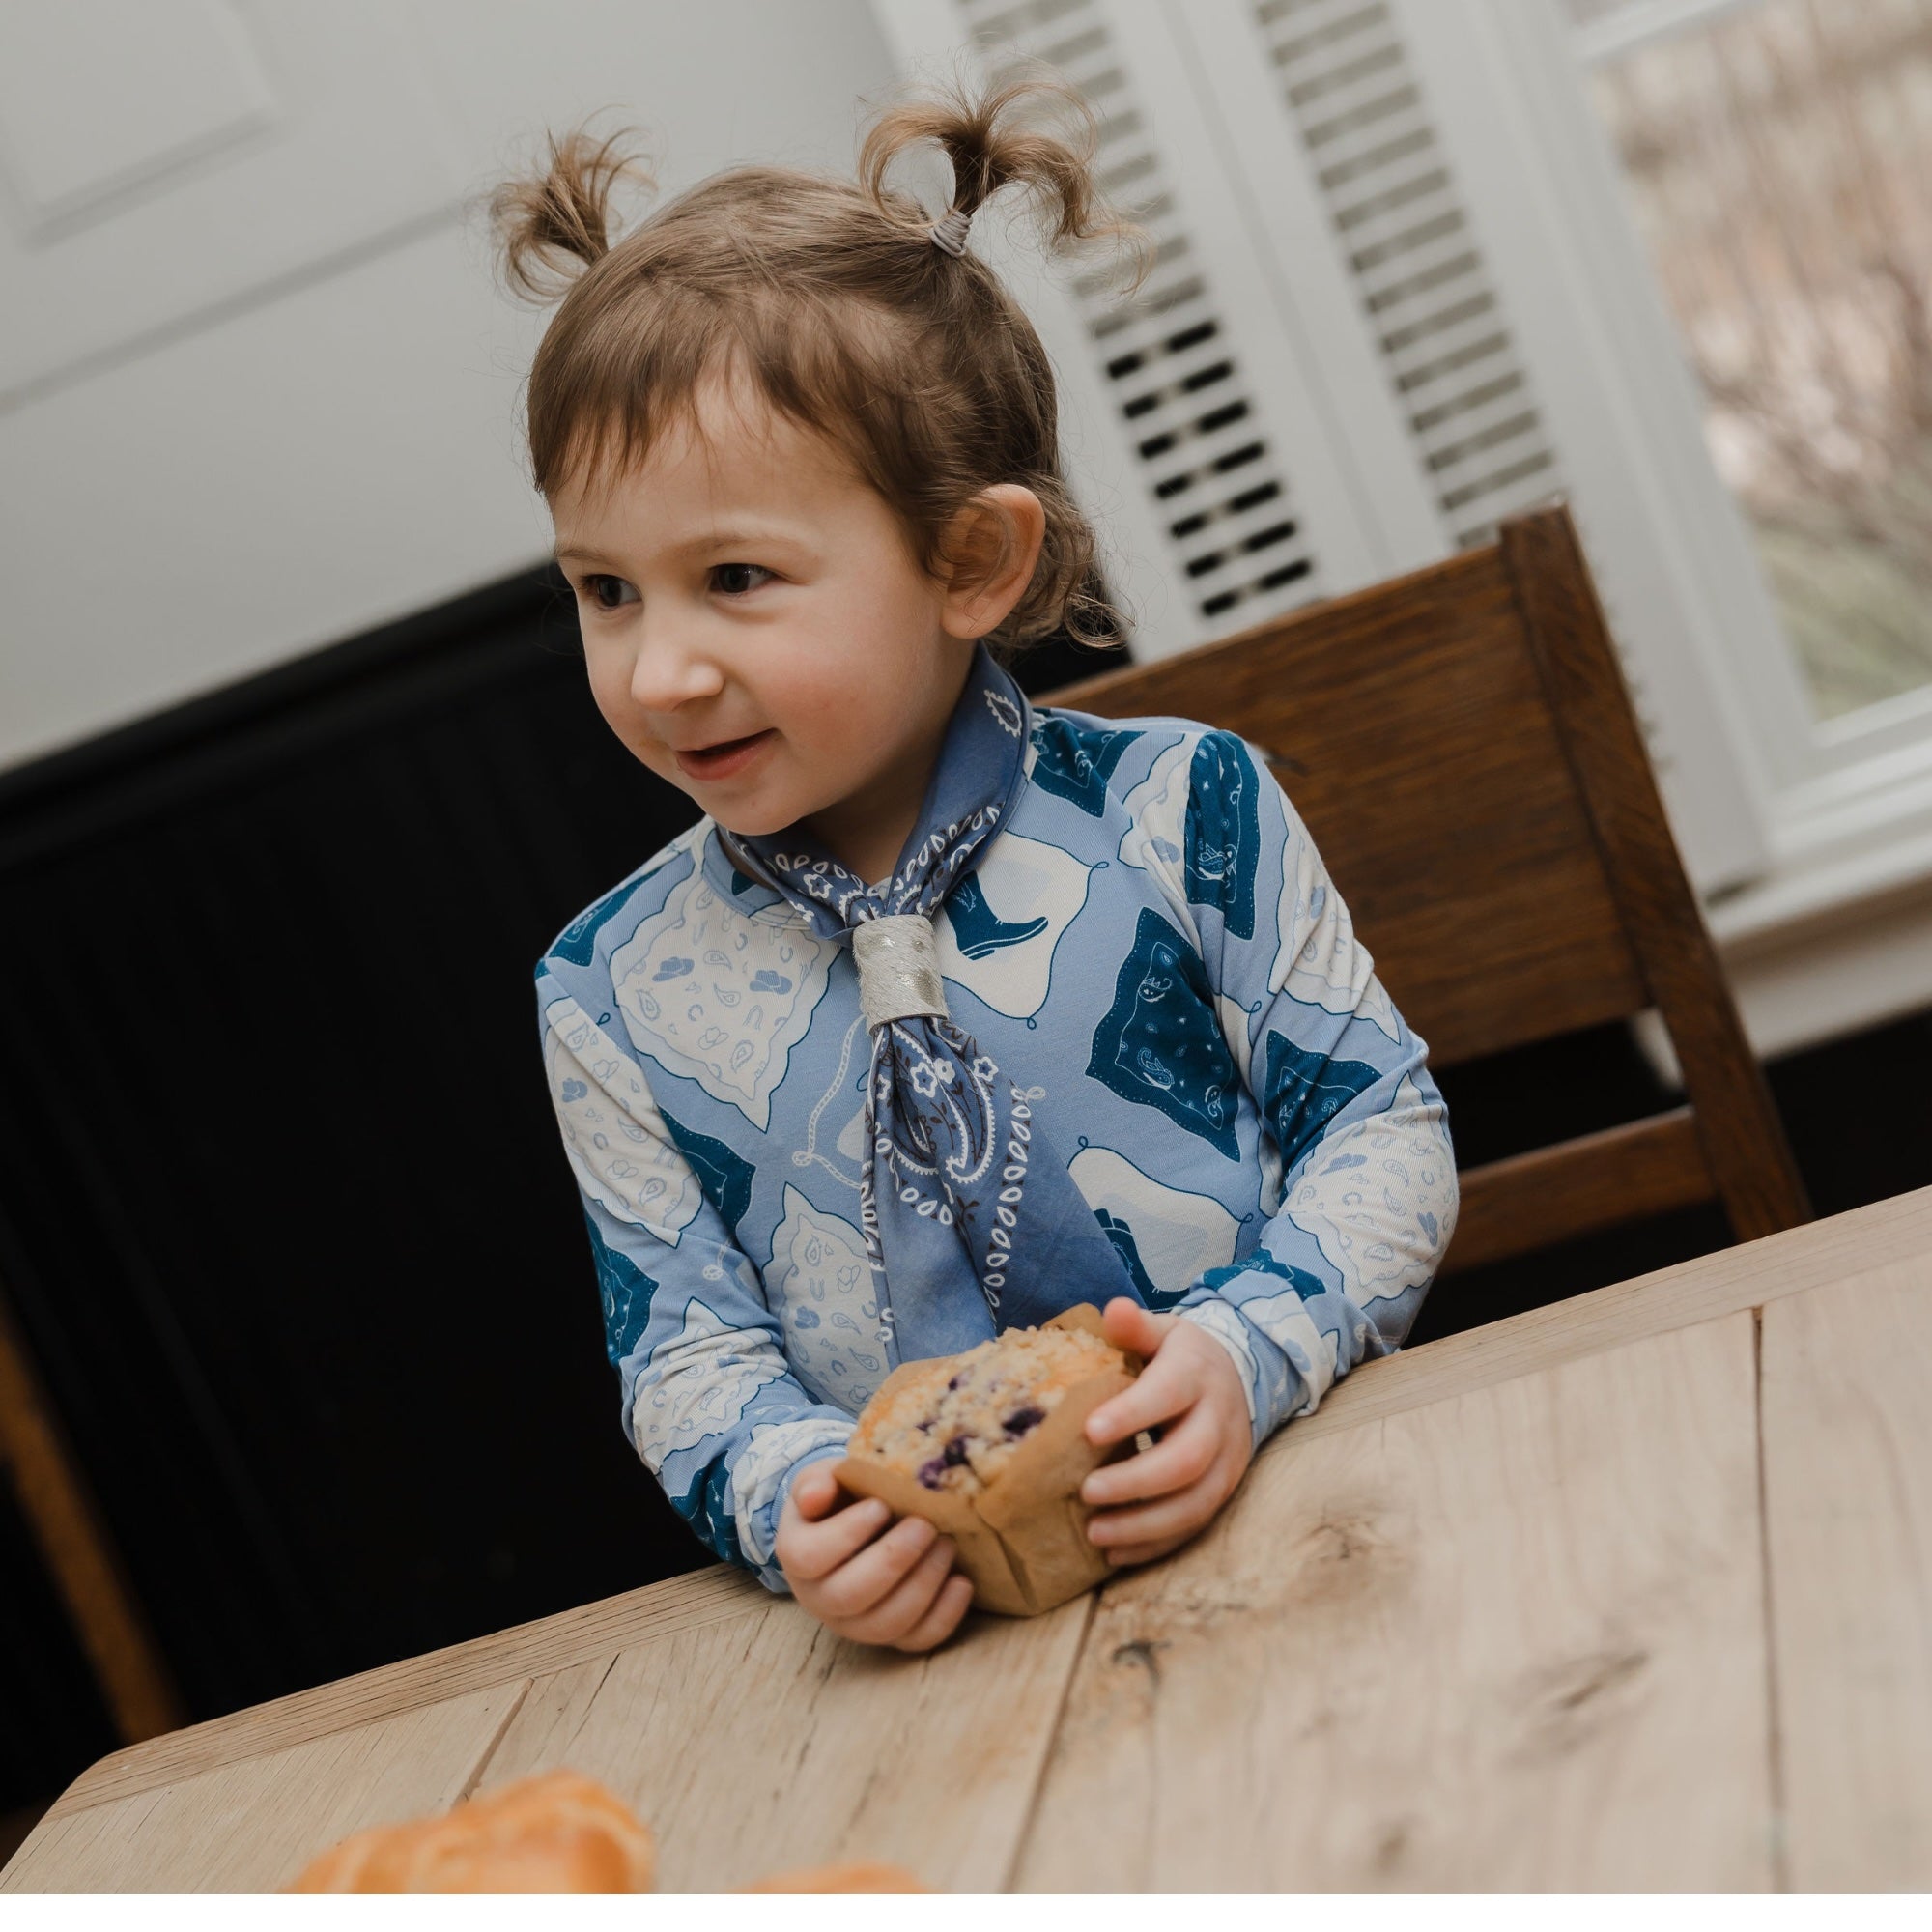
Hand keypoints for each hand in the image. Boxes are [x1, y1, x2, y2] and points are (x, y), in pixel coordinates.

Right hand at [775, 1461, 974, 1650]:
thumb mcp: (823, 1479)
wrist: (857, 1524)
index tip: (880, 1505)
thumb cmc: (840, 1498)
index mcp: (796, 1555)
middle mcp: (819, 1599)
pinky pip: (916, 1641)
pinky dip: (944, 1616)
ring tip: (947, 1544)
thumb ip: (816, 1483)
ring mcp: (855, 1624)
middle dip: (893, 1560)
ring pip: (885, 1624)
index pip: (811, 1557)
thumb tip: (815, 1496)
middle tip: (925, 1526)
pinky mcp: (891, 1637)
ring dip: (922, 1585)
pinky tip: (962, 1583)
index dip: (847, 1534)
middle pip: (849, 1596)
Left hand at [1080, 1297, 1251, 1566]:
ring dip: (1144, 1525)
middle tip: (1086, 1492)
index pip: (1167, 1395)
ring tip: (1094, 1534)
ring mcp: (1227, 1461)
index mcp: (1195, 1374)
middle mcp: (1218, 1420)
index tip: (1088, 1430)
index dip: (1131, 1414)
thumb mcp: (1164, 1332)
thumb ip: (1136, 1326)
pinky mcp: (1225, 1491)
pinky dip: (1156, 1544)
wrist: (1239, 1377)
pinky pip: (1195, 1526)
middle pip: (1186, 1460)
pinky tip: (1115, 1553)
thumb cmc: (1181, 1357)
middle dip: (1135, 1482)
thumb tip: (1114, 1309)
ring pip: (1195, 1503)